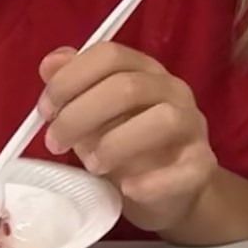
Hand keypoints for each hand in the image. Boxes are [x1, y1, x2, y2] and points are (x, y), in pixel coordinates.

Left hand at [40, 42, 215, 235]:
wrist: (170, 192)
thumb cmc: (126, 147)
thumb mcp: (94, 116)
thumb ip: (74, 87)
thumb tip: (51, 63)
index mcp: (145, 71)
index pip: (109, 55)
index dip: (70, 79)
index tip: (45, 111)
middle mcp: (173, 91)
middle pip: (129, 86)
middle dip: (80, 115)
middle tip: (55, 143)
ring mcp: (192, 126)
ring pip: (163, 119)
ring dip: (117, 143)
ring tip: (91, 165)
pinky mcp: (202, 165)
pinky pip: (185, 169)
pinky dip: (151, 181)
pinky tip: (126, 188)